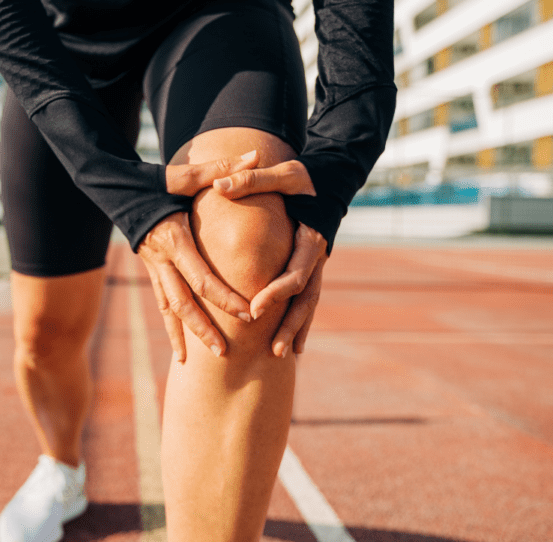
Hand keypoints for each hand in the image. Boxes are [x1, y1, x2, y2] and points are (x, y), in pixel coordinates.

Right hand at [137, 150, 260, 361]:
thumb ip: (223, 168)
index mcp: (174, 239)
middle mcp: (161, 260)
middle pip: (183, 304)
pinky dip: (171, 328)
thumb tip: (257, 154)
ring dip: (185, 335)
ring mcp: (153, 269)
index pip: (202, 277)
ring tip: (199, 362)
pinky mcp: (150, 271)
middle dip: (204, 328)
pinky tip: (180, 351)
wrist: (114, 188)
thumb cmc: (154, 180)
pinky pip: (161, 305)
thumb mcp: (186, 174)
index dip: (225, 297)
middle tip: (225, 352)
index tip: (248, 313)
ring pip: (169, 310)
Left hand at [212, 159, 327, 357]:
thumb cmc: (304, 177)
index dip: (275, 294)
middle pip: (305, 299)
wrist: (332, 179)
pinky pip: (306, 299)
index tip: (253, 309)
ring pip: (308, 304)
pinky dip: (300, 321)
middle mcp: (317, 257)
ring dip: (296, 329)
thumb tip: (219, 186)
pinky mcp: (311, 267)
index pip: (294, 274)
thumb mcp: (281, 175)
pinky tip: (292, 344)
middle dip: (289, 325)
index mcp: (310, 240)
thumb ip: (251, 180)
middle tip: (273, 349)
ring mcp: (317, 265)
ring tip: (281, 355)